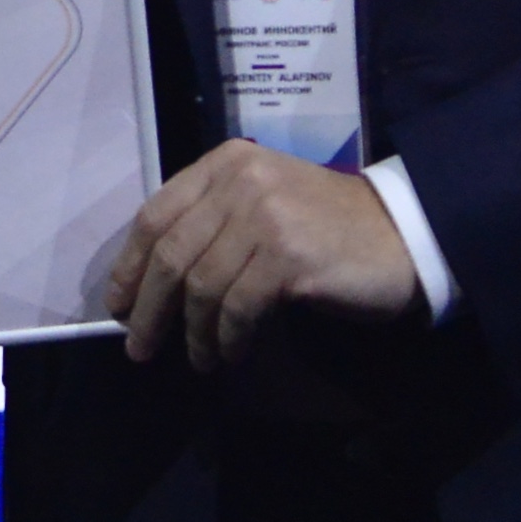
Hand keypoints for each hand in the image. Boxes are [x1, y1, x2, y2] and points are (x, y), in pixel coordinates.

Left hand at [106, 140, 425, 371]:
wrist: (402, 234)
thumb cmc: (325, 225)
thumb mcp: (261, 204)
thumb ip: (212, 223)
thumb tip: (149, 282)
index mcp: (225, 163)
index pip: (155, 214)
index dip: (130, 266)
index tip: (119, 305)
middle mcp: (240, 181)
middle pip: (171, 253)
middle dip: (150, 309)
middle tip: (141, 347)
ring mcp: (265, 216)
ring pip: (201, 285)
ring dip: (193, 333)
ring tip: (199, 359)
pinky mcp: (288, 256)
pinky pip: (237, 308)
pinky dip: (228, 338)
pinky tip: (230, 353)